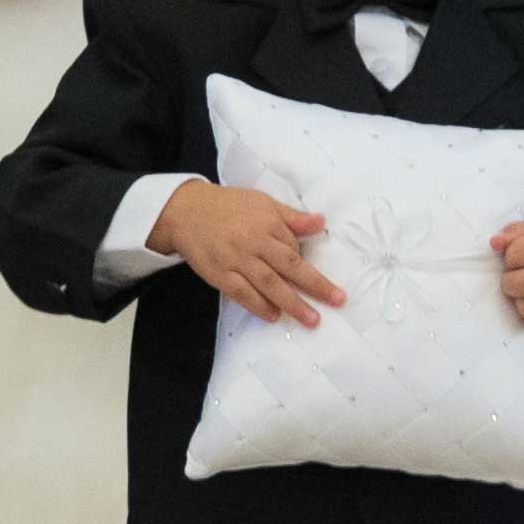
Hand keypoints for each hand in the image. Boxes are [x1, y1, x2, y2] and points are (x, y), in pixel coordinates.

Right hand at [155, 181, 342, 325]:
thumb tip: (321, 221)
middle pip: (288, 266)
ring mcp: (235, 260)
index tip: (318, 279)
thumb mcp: (263, 203)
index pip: (294, 247)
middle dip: (314, 285)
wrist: (186, 212)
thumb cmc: (229, 206)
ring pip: (268, 284)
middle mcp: (253, 243)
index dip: (306, 263)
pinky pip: (242, 293)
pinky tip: (273, 316)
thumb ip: (292, 217)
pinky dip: (258, 305)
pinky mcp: (219, 275)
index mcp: (267, 224)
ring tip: (310, 319)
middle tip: (336, 301)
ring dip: (291, 302)